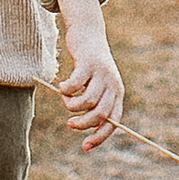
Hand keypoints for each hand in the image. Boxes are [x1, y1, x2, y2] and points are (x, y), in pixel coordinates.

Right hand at [53, 0, 123, 149]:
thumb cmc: (89, 64)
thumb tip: (87, 127)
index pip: (113, 122)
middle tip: (69, 123)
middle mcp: (113, 83)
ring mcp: (102, 73)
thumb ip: (94, 103)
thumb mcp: (96, 85)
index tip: (84, 147)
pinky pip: (75, 85)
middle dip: (83, 124)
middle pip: (99, 114)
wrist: (88, 32)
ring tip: (66, 98)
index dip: (100, 136)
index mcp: (117, 92)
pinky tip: (62, 87)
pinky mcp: (88, 63)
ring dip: (71, 105)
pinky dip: (65, 90)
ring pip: (87, 102)